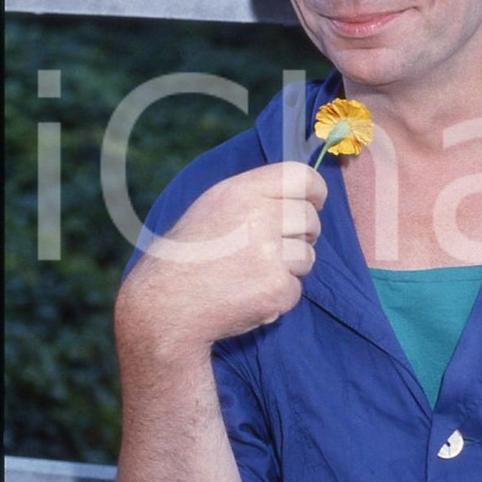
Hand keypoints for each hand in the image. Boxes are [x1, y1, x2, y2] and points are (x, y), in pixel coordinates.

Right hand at [116, 161, 326, 350]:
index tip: (313, 203)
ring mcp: (269, 254)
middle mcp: (259, 217)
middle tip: (271, 249)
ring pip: (308, 256)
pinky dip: (279, 296)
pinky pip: (297, 288)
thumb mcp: (215, 206)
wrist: (167, 304)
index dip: (315, 192)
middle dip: (301, 235)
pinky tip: (249, 294)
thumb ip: (256, 194)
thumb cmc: (193, 253)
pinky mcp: (276, 288)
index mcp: (242, 191)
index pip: (302, 177)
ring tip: (252, 273)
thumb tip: (303, 192)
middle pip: (311, 219)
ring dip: (289, 268)